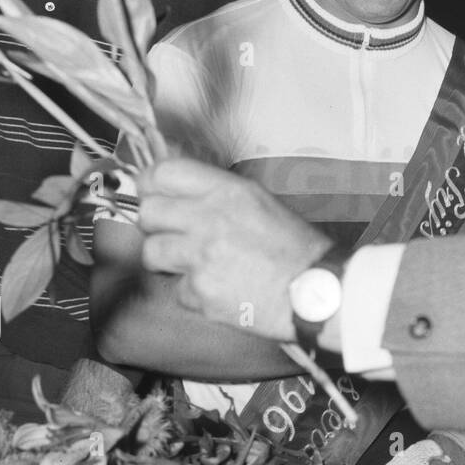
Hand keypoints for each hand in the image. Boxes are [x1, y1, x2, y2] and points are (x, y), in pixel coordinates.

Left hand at [137, 158, 331, 344]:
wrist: (316, 291)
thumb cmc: (296, 248)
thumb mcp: (261, 202)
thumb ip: (218, 194)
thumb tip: (179, 192)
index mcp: (229, 192)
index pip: (164, 172)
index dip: (151, 183)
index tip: (152, 193)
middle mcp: (210, 219)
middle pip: (148, 213)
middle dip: (156, 225)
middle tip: (172, 233)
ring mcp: (201, 257)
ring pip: (152, 253)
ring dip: (168, 260)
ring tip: (196, 264)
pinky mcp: (200, 292)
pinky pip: (177, 289)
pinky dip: (194, 292)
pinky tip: (220, 288)